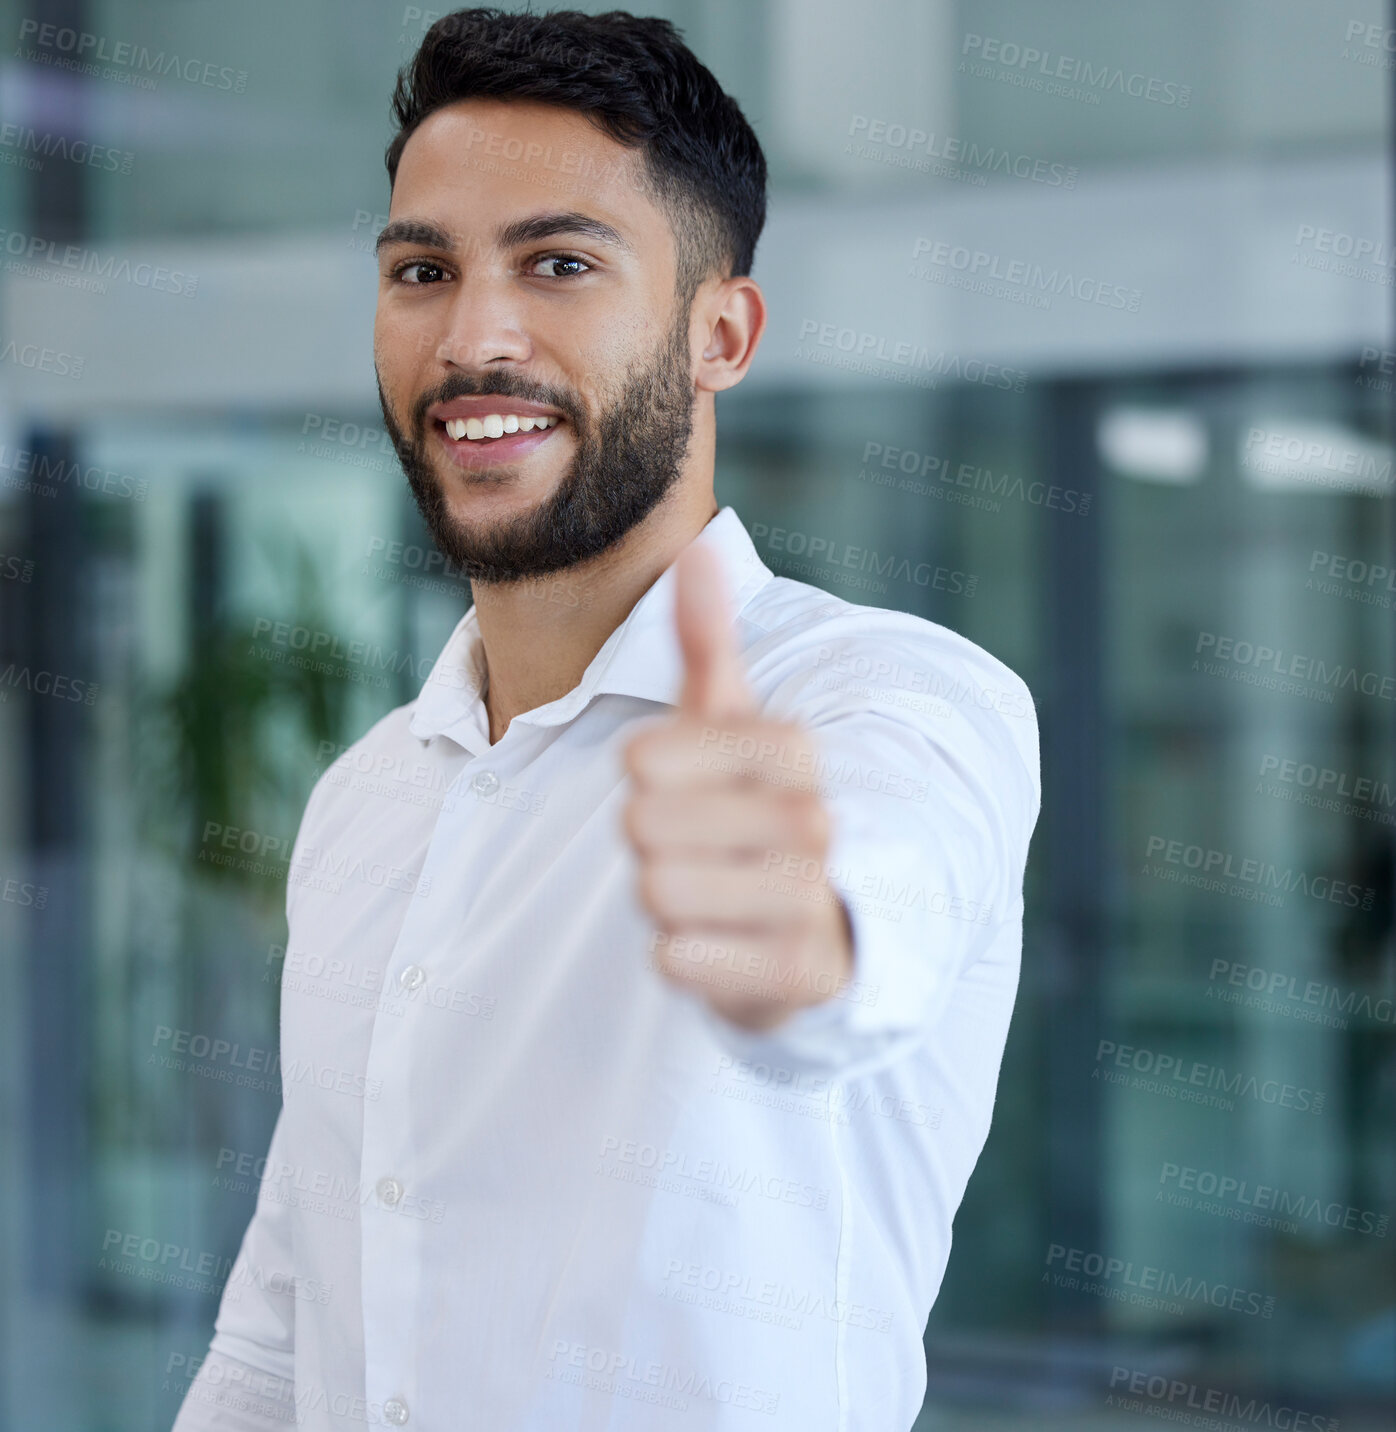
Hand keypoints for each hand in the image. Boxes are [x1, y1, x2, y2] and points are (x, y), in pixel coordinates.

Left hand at [621, 540, 854, 1029]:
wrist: (819, 924)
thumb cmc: (751, 808)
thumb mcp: (729, 724)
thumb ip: (706, 641)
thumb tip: (698, 547)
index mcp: (793, 750)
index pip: (648, 756)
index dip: (642, 774)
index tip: (675, 781)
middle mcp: (812, 821)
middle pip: (642, 824)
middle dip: (647, 840)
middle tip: (690, 845)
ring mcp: (809, 900)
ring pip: (657, 891)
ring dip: (661, 897)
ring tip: (705, 890)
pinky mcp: (798, 975)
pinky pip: (680, 959)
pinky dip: (678, 955)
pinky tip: (715, 943)